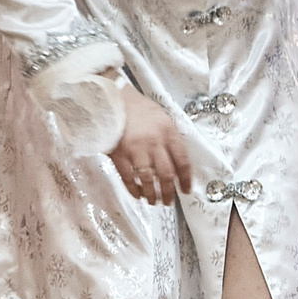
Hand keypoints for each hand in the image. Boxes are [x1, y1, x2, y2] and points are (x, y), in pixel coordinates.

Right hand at [108, 90, 192, 205]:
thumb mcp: (161, 118)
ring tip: (155, 201)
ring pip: (148, 179)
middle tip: (169, 201)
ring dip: (153, 194)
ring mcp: (136, 149)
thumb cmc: (137, 107)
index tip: (186, 190)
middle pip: (166, 174)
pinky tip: (138, 195)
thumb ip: (170, 138)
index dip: (186, 179)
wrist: (111, 97)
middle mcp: (154, 142)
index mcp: (169, 132)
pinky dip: (134, 189)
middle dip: (169, 191)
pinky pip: (128, 177)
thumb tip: (177, 160)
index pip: (183, 161)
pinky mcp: (118, 154)